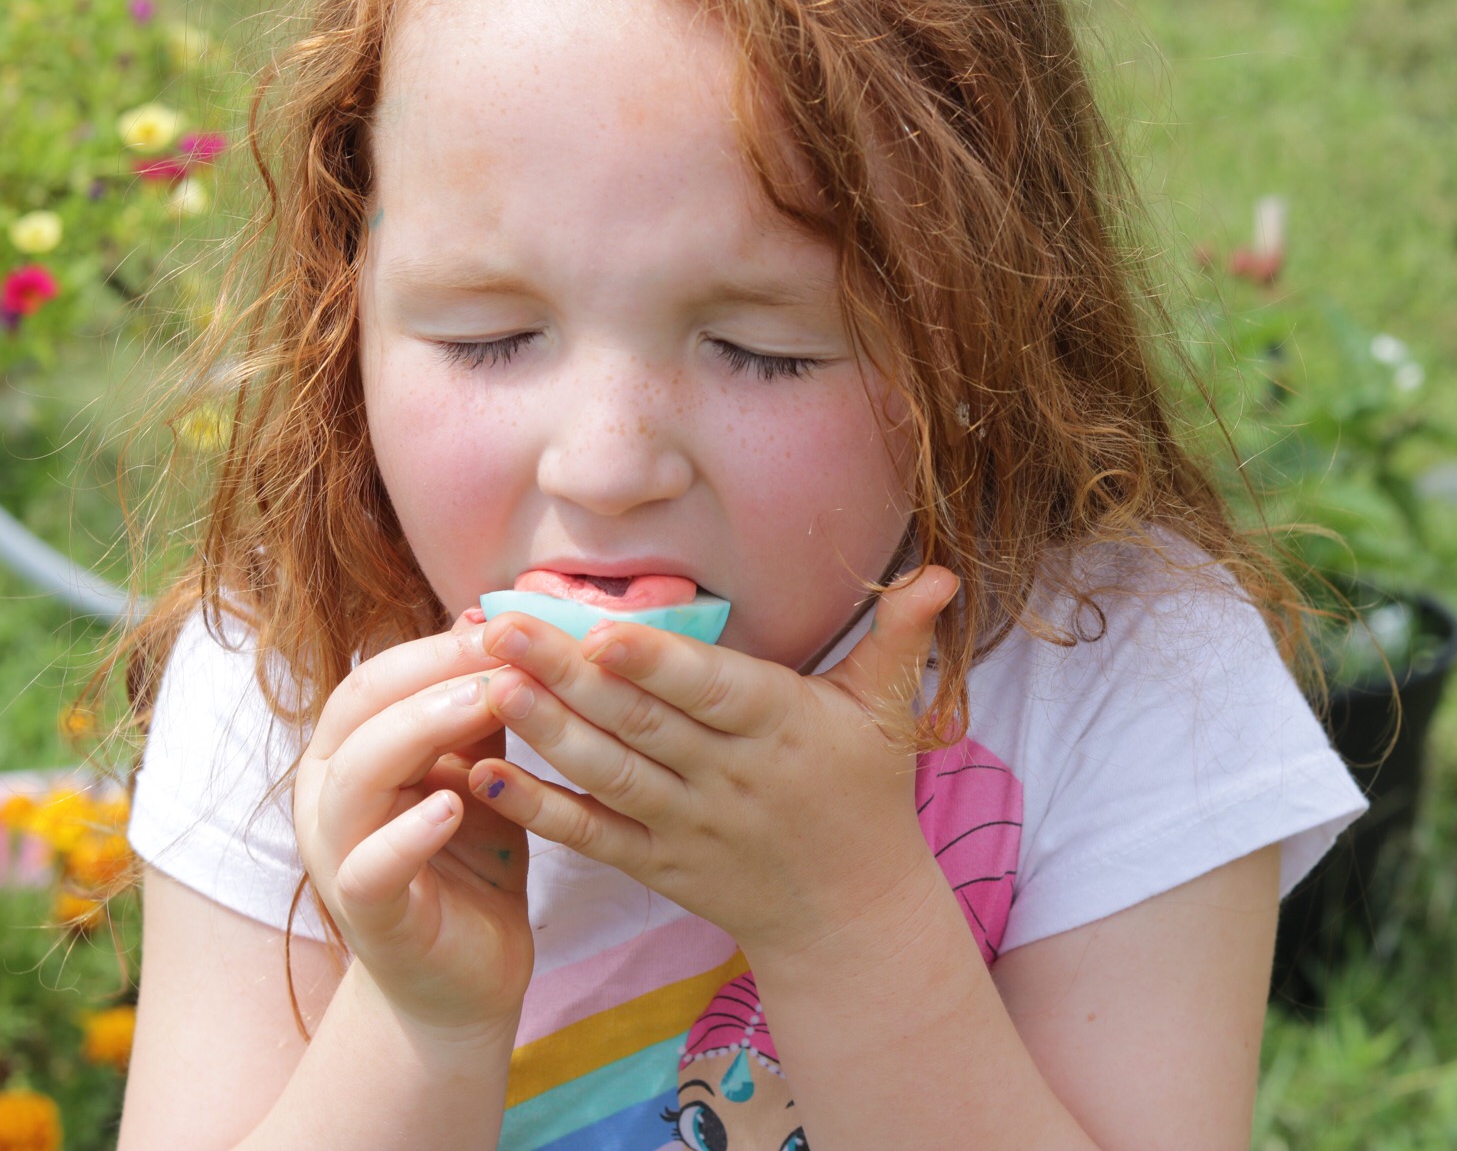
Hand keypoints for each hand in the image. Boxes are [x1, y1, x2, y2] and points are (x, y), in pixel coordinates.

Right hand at [292, 613, 533, 1037]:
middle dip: (434, 670)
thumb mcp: (480, 769)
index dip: (442, 644)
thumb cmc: (469, 859)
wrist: (461, 977)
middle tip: (506, 649)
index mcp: (351, 753)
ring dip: (422, 729)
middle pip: (360, 709)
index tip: (511, 621)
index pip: (378, 676)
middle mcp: (327, 795)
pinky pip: (370, 866)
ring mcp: (337, 853)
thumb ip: (479, 708)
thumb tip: (497, 621)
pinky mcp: (365, 911)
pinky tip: (451, 805)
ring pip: (356, 775)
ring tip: (488, 702)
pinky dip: (407, 833)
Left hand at [467, 567, 958, 964]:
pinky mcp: (657, 866)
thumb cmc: (866, 795)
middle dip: (565, 675)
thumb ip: (900, 637)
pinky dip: (538, 811)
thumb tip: (943, 572)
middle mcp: (730, 779)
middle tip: (500, 626)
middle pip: (641, 724)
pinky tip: (482, 777)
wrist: (850, 914)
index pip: (714, 693)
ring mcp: (689, 827)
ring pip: (608, 776)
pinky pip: (591, 838)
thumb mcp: (886, 712)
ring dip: (543, 733)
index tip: (602, 632)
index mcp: (782, 728)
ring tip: (485, 685)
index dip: (659, 666)